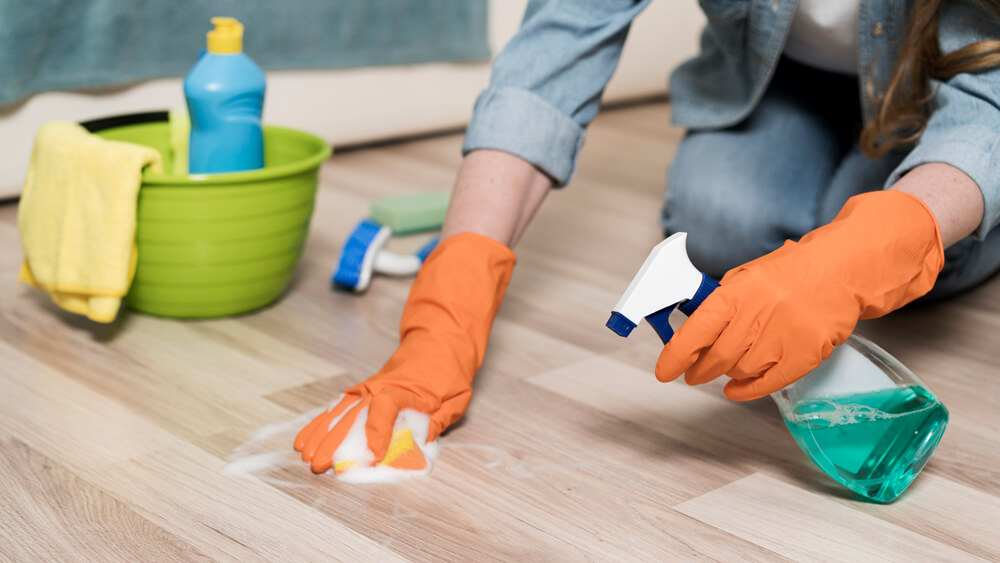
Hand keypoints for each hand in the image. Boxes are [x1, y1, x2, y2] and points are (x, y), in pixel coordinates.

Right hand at [295, 233, 515, 472]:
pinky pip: (338, 407)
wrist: (440, 343)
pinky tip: (306, 438)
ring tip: (305, 455)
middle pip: (353, 415)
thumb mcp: (455, 399)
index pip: (386, 409)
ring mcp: (369, 389)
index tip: (372, 456)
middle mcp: (381, 388)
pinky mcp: (363, 392)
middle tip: (320, 465)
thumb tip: (421, 444)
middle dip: (334, 443)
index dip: (377, 433)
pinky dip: (321, 423)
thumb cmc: (449, 372)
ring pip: (340, 412)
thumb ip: (438, 422)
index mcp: (406, 390)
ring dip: (322, 434)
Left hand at [656, 190, 943, 400]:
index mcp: (739, 291)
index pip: (698, 330)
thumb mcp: (746, 276)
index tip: (664, 371)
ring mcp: (786, 335)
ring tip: (725, 368)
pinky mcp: (807, 354)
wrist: (841, 271)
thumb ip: (720, 304)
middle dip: (699, 369)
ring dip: (727, 374)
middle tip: (693, 373)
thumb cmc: (790, 273)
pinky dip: (748, 390)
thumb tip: (691, 335)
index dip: (675, 356)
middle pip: (717, 357)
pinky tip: (737, 389)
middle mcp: (761, 313)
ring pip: (741, 371)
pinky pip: (769, 382)